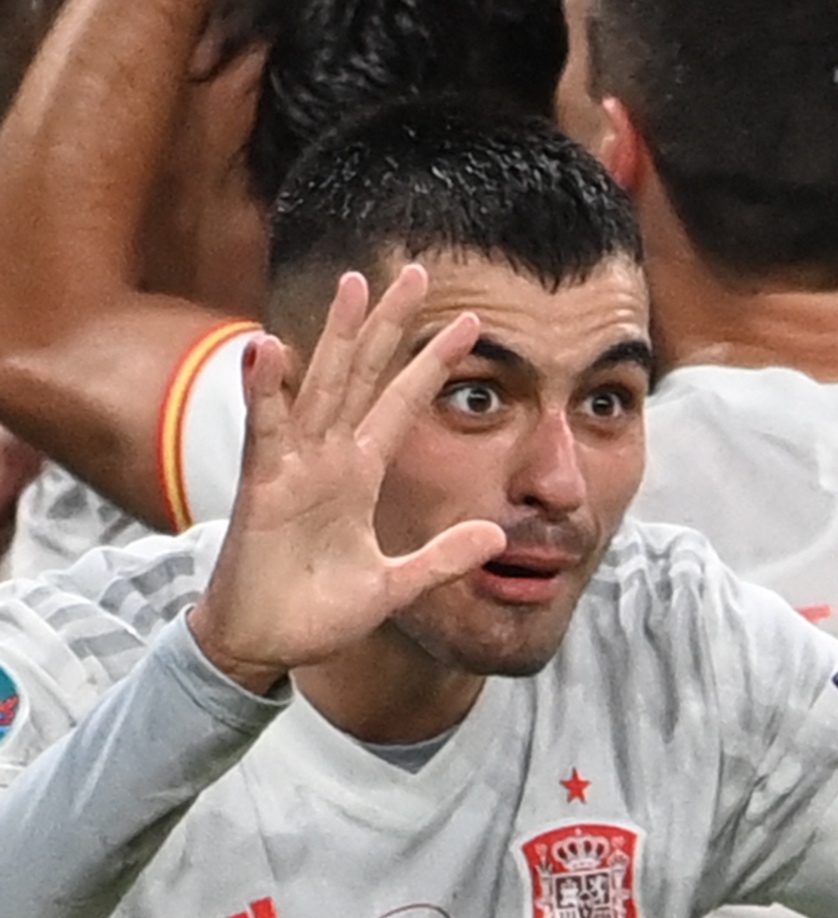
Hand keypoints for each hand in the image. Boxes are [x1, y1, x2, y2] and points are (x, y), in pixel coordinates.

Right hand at [187, 267, 505, 692]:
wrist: (263, 646)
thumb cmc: (317, 611)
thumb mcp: (395, 585)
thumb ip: (442, 558)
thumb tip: (495, 535)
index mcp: (360, 473)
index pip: (402, 403)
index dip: (433, 363)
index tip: (470, 322)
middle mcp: (328, 458)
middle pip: (363, 374)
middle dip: (390, 324)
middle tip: (416, 271)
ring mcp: (293, 467)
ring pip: (320, 386)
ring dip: (335, 336)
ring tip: (354, 284)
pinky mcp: (261, 488)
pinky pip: (265, 431)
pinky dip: (266, 390)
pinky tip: (270, 347)